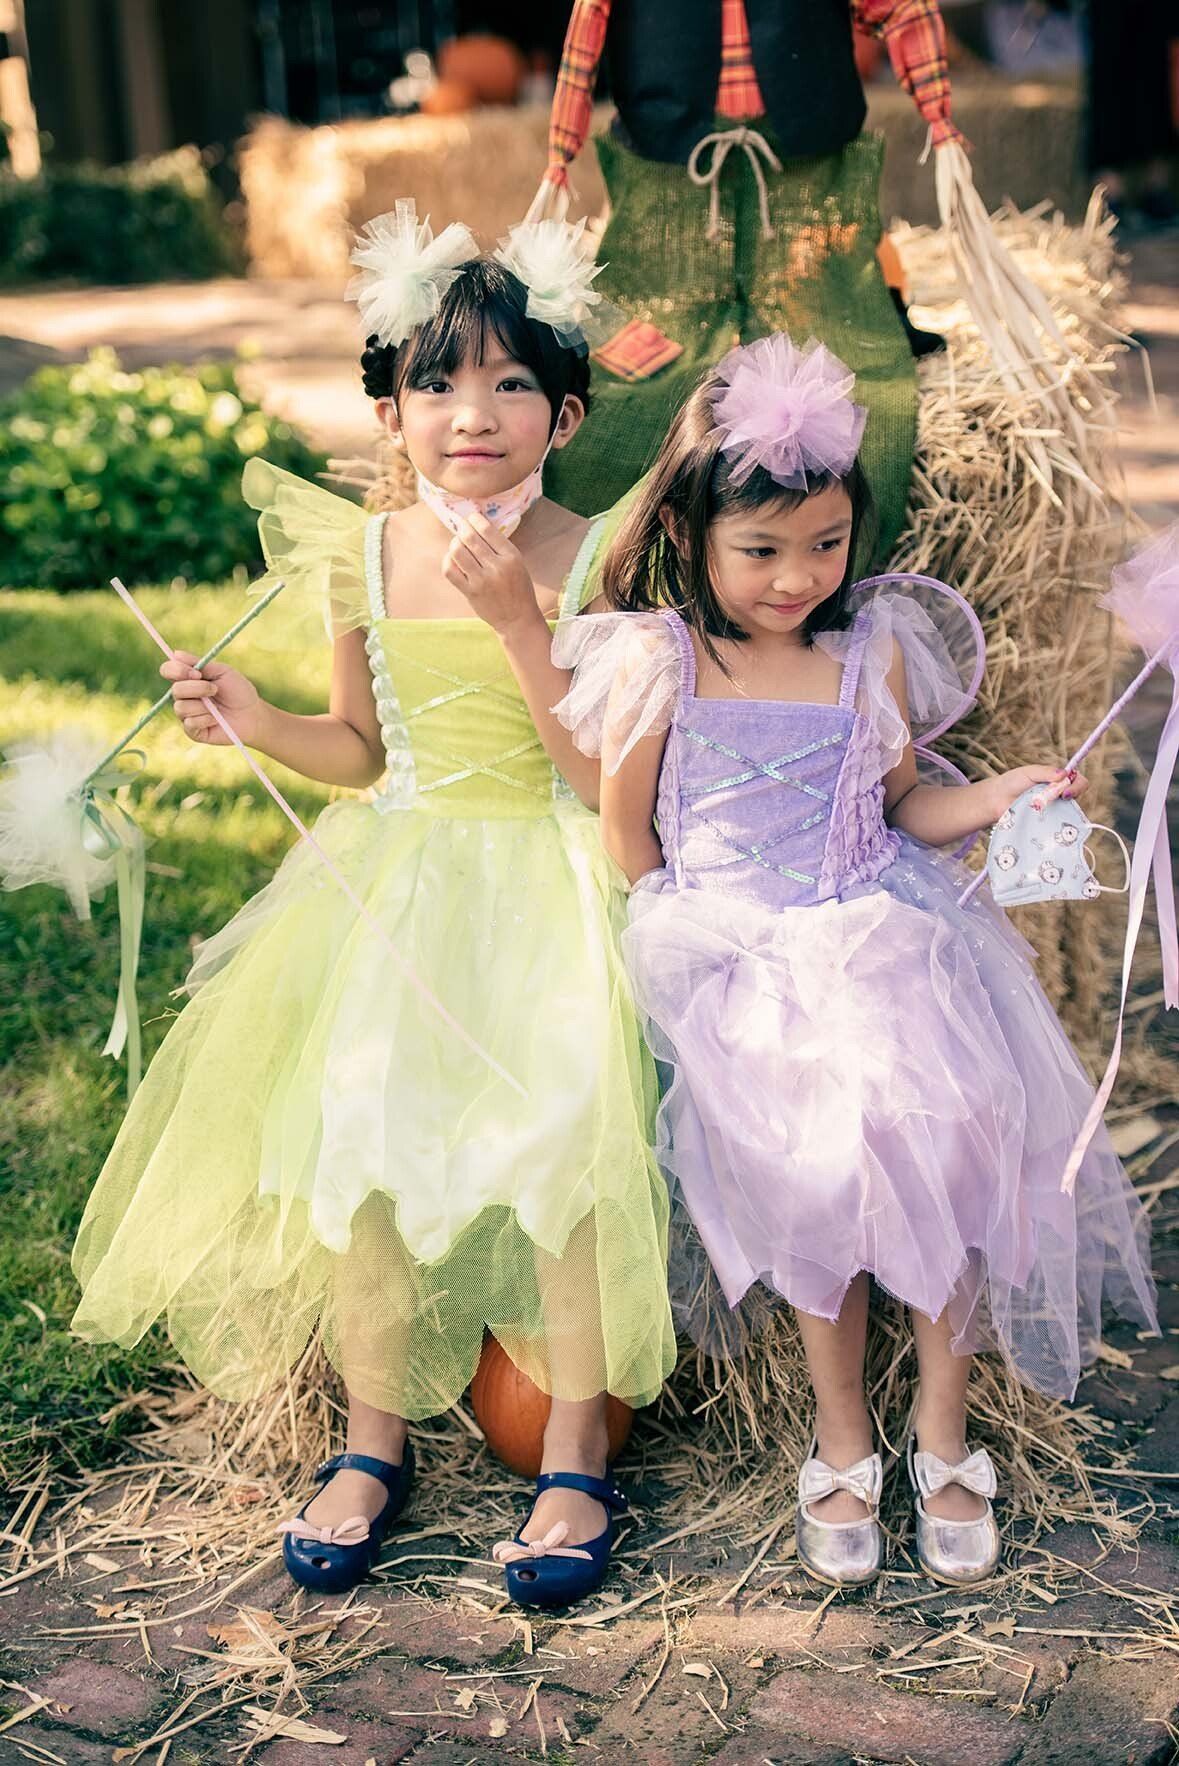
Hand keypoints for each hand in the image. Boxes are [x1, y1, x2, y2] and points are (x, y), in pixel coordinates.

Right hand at [161, 650, 262, 746]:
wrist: (252, 714)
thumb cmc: (238, 691)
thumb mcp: (222, 672)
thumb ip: (199, 664)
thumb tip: (176, 654)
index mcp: (188, 679)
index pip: (168, 670)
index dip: (176, 670)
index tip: (196, 673)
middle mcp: (184, 696)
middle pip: (175, 690)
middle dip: (197, 688)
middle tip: (215, 689)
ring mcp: (186, 714)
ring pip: (181, 707)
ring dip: (203, 706)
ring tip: (217, 707)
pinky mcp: (192, 731)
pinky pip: (189, 723)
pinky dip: (205, 719)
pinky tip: (216, 719)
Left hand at [441, 513, 542, 636]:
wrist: (517, 618)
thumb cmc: (518, 588)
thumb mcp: (517, 563)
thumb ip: (500, 546)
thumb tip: (477, 525)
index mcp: (511, 556)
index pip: (487, 529)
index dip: (474, 519)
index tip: (471, 517)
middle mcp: (497, 567)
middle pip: (470, 537)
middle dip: (462, 528)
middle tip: (461, 527)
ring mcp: (482, 580)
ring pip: (457, 551)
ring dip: (454, 543)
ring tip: (458, 543)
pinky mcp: (470, 592)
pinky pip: (450, 570)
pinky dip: (448, 560)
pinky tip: (452, 559)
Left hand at [987, 764, 1088, 821]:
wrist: (996, 799)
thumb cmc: (1013, 782)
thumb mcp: (1029, 772)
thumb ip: (1046, 772)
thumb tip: (1065, 774)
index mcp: (1058, 781)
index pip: (1078, 782)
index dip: (1077, 786)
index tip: (1065, 792)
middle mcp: (1059, 795)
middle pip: (1077, 798)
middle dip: (1071, 797)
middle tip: (1059, 798)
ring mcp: (1053, 810)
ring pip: (1068, 813)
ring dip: (1059, 810)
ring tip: (1041, 808)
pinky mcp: (1046, 823)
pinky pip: (1055, 826)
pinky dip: (1052, 823)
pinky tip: (1041, 821)